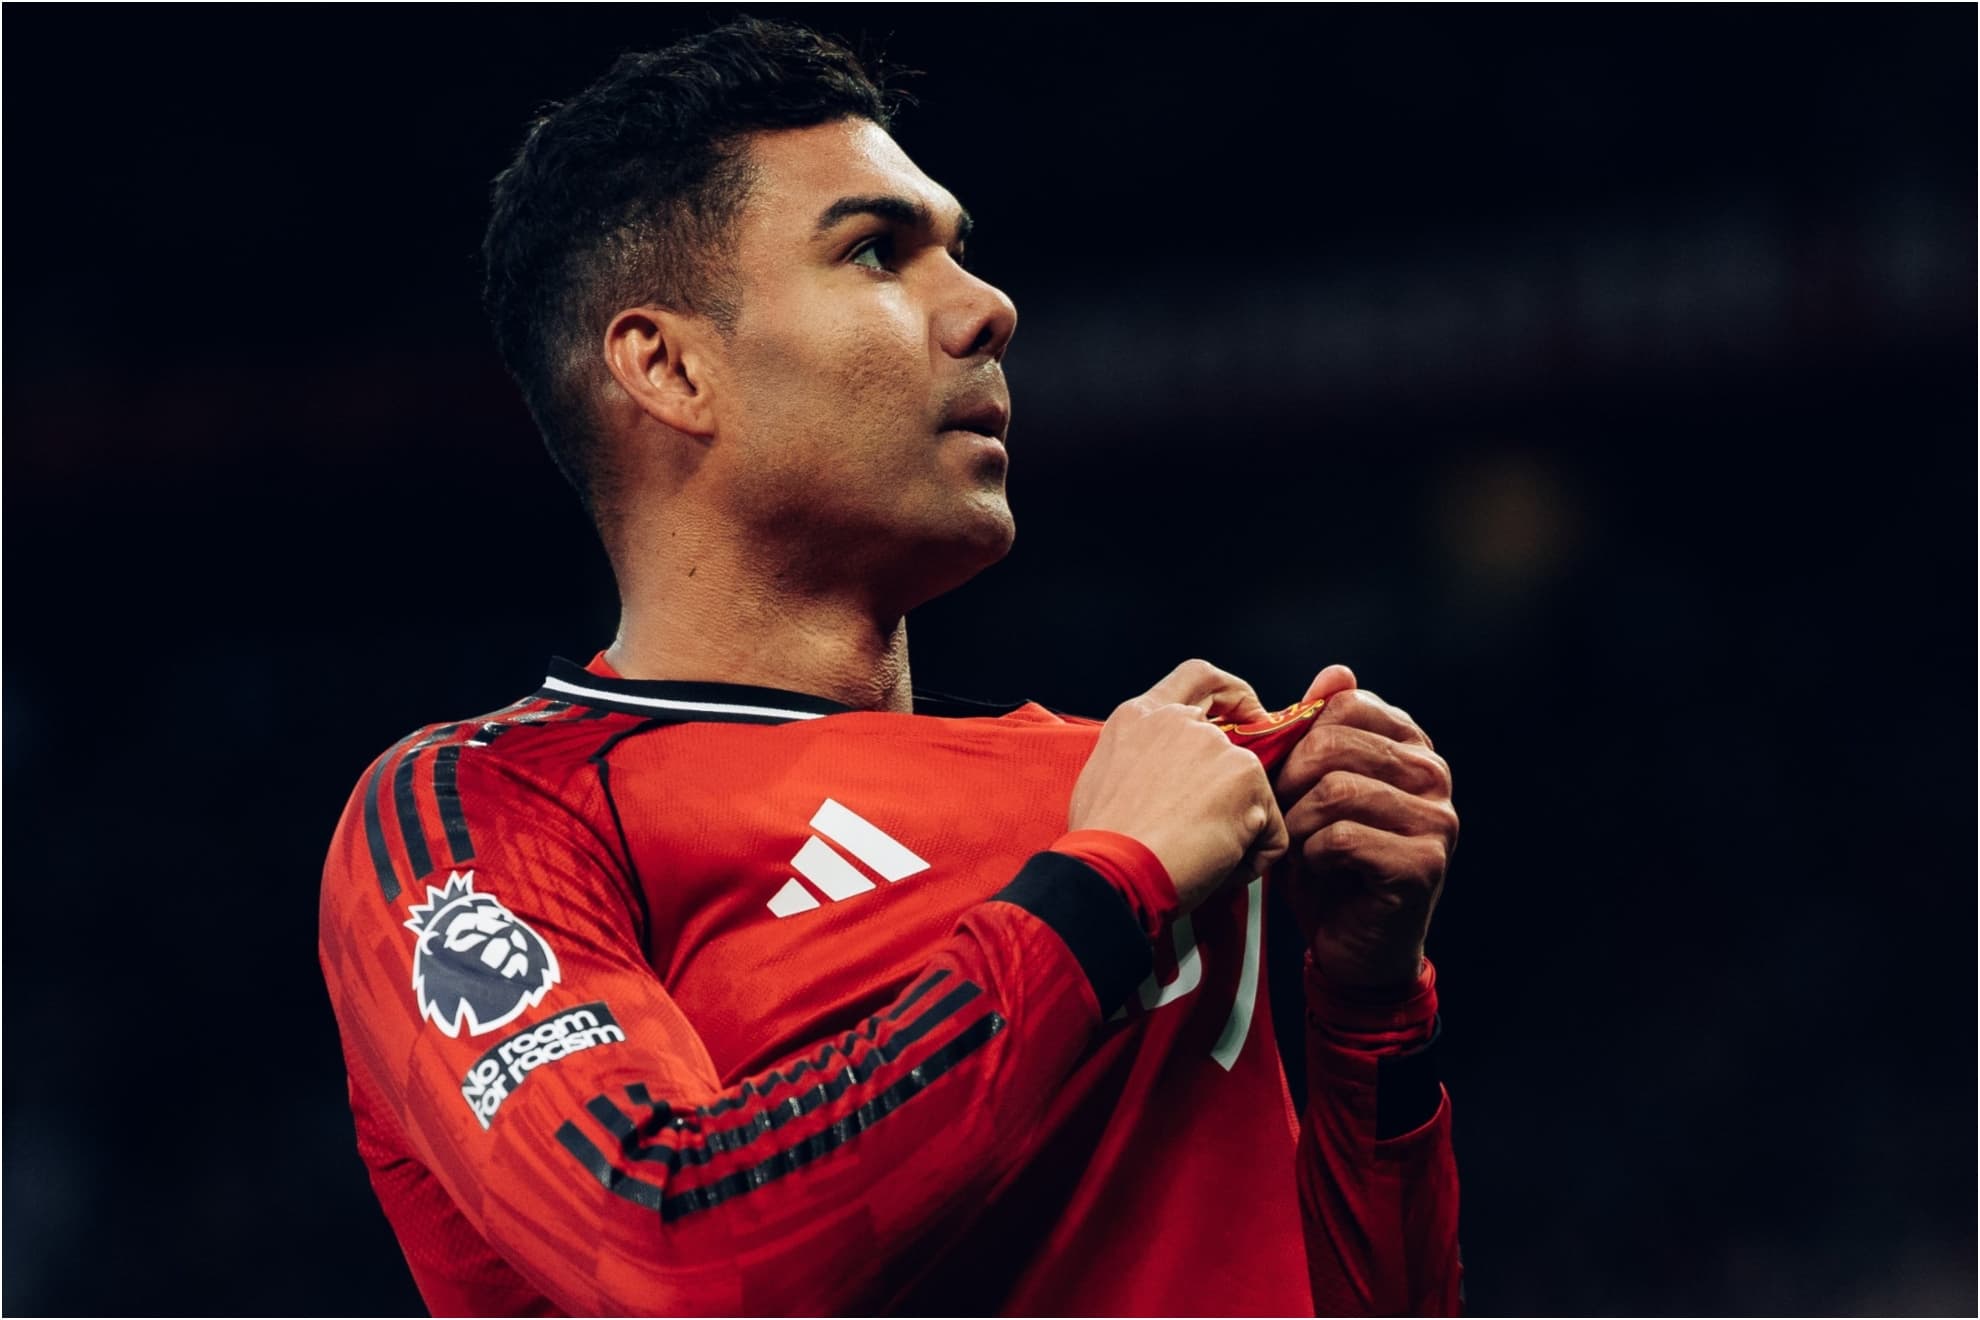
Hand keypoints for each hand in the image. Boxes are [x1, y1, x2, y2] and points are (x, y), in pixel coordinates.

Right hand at [1070, 659, 1286, 912]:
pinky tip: (1214, 869)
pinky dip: (1249, 860)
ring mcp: (1216, 746)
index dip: (1232, 695)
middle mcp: (1180, 721)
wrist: (1112, 871)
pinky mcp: (1247, 777)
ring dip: (1234, 832)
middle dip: (1235, 790)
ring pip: (1252, 795)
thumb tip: (1164, 779)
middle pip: (1236, 746)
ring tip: (1196, 859)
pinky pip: (1270, 832)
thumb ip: (1142, 759)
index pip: (1198, 678)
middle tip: (1219, 826)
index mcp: (1139, 717)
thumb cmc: (1101, 843)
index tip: (1248, 718)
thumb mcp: (1105, 778)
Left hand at [1273, 665, 1457, 989]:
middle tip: (1282, 817)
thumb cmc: (1327, 863)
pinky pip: (1341, 837)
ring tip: (1297, 845)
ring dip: (1297, 823)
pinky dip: (1311, 856)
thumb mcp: (1313, 790)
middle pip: (1335, 744)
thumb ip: (1321, 732)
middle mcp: (1434, 774)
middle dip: (1290, 782)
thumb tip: (1336, 670)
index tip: (1285, 777)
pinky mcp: (1425, 863)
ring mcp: (1437, 819)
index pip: (1345, 705)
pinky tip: (1320, 869)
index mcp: (1411, 745)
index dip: (1298, 739)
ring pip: (1335, 790)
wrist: (1353, 948)